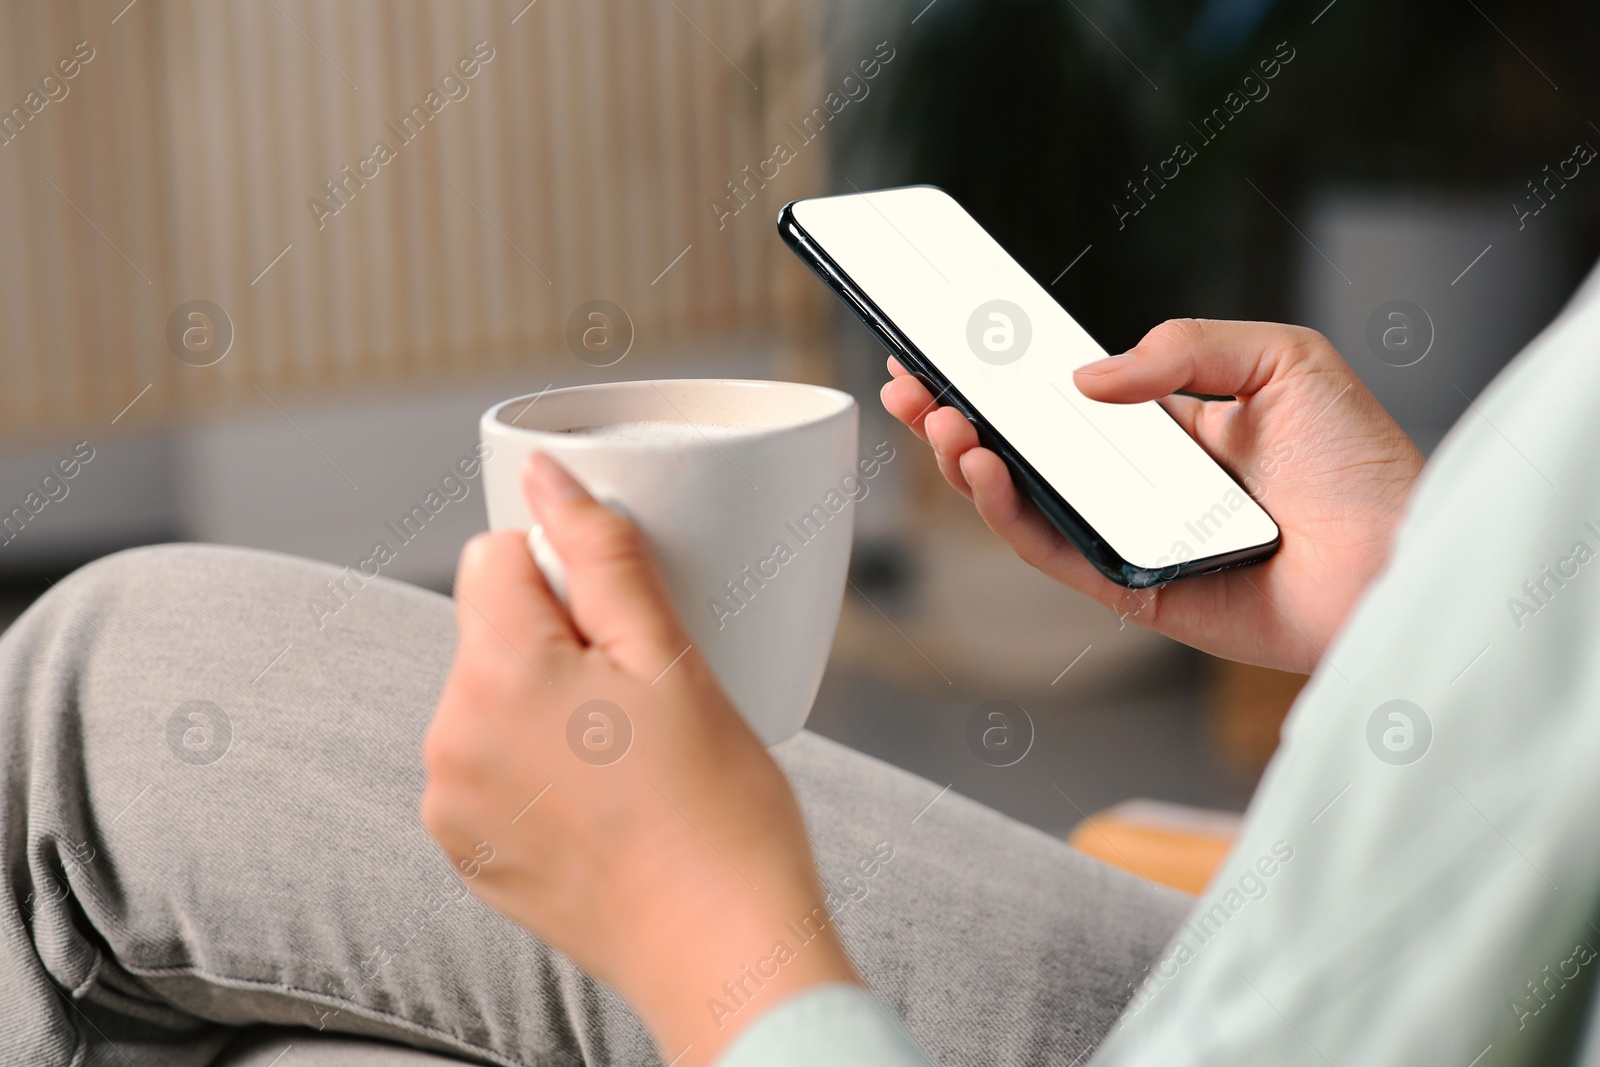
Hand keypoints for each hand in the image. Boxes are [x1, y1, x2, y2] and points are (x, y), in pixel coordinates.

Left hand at [421, 454, 858, 1065]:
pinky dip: (535, 764)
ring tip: (628, 755)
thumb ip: (599, 552)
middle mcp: (449, 739)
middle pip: (491, 629)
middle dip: (558, 639)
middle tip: (642, 698)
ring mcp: (453, 804)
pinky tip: (603, 798)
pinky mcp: (468, 852)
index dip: (567, 574)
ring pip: (491, 696)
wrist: (722, 949)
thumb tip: (545, 476)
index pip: (495, 558)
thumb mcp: (669, 657)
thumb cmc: (716, 810)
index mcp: (494, 676)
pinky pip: (490, 765)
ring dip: (545, 701)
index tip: (624, 625)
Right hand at [881, 319, 1423, 673]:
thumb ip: (1184, 349)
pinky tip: (984, 467)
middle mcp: (1136, 485)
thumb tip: (1085, 379)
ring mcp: (1126, 537)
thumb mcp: (1281, 359)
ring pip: (1022, 501)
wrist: (1400, 559)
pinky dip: (1006, 510)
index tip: (953, 341)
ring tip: (938, 417)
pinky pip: (1050, 549)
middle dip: (957, 413)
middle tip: (911, 379)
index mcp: (1167, 428)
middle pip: (1024, 450)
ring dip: (967, 459)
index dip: (1004, 374)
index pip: (1063, 398)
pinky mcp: (1127, 590)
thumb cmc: (1362, 465)